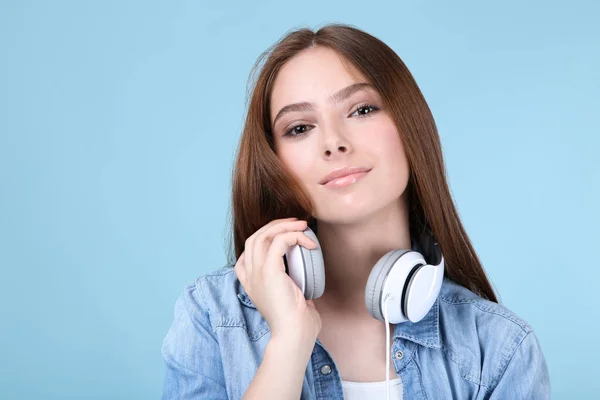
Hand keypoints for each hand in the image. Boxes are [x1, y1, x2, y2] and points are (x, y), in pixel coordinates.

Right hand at [234, 217, 321, 339]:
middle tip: (296, 223)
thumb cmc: (296, 323)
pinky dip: (294, 236)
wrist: (293, 335)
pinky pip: (279, 241)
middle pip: (255, 237)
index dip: (265, 237)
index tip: (284, 236)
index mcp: (250, 282)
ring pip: (264, 235)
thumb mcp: (289, 298)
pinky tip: (309, 242)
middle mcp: (249, 275)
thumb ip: (291, 285)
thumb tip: (305, 277)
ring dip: (285, 226)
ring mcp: (256, 272)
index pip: (247, 251)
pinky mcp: (268, 271)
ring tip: (303, 225)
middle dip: (275, 225)